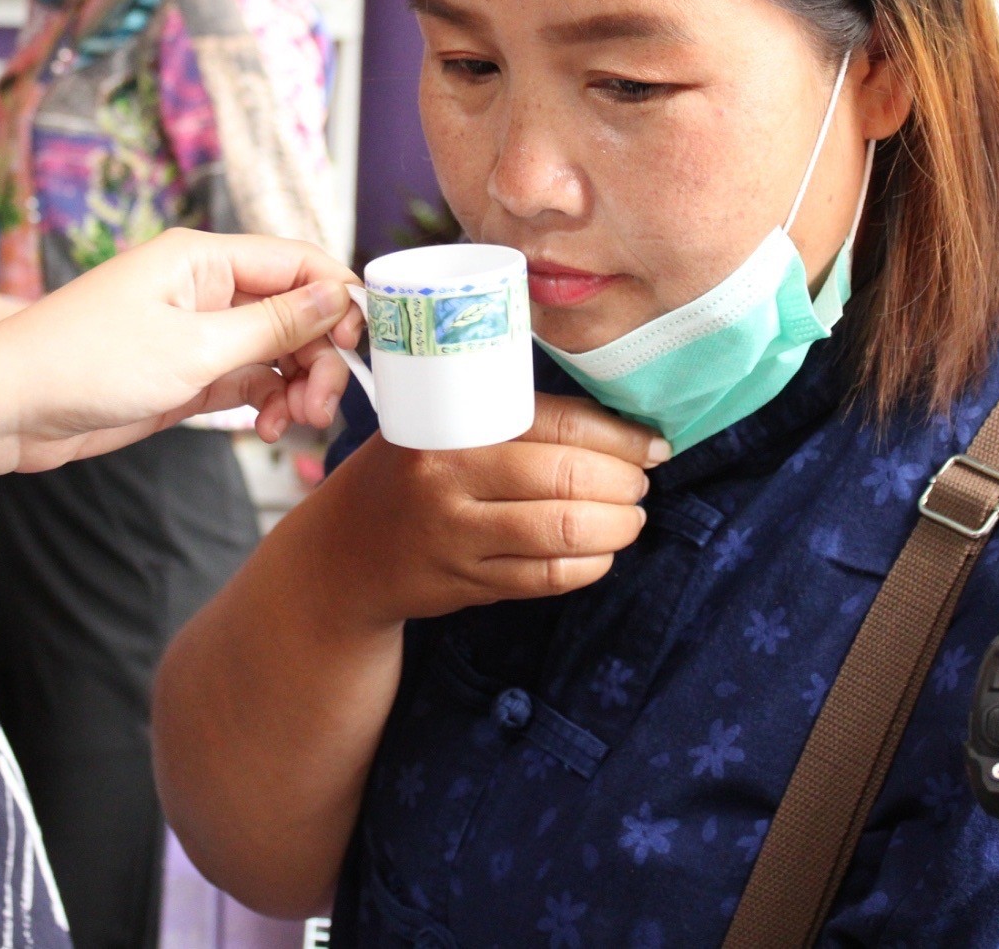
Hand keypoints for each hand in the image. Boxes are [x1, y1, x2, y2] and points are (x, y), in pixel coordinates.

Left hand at [0, 228, 362, 469]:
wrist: (9, 409)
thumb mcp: (193, 348)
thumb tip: (336, 295)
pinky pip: (246, 381)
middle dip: (317, 357)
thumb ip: (272, 325)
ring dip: (296, 386)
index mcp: (202, 258)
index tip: (362, 342)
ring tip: (293, 425)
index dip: (337, 297)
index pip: (297, 261)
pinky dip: (266, 404)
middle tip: (322, 405)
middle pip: (293, 312)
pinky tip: (267, 429)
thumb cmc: (84, 362)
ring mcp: (194, 332)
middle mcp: (202, 288)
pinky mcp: (183, 374)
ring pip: (274, 351)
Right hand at [305, 393, 667, 630]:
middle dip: (623, 483)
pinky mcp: (463, 584)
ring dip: (615, 527)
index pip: (556, 424)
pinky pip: (544, 578)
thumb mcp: (438, 423)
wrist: (345, 551)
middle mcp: (448, 478)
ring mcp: (455, 537)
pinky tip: (601, 554)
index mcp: (449, 424)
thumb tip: (613, 423)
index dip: (618, 437)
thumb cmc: (409, 471)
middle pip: (566, 479)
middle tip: (640, 482)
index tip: (652, 444)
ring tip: (629, 518)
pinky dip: (589, 566)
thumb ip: (506, 415)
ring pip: (562, 533)